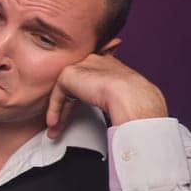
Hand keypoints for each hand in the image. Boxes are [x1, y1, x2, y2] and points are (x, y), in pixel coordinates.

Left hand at [46, 51, 167, 137]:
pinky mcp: (69, 74)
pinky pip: (58, 94)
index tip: (78, 113)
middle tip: (63, 124)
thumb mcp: (125, 96)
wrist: (132, 97)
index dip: (83, 97)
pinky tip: (55, 123)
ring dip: (60, 112)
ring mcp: (82, 66)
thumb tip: (111, 111)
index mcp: (110, 64)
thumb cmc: (136, 101)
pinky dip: (54, 110)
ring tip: (56, 128)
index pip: (90, 79)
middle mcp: (95, 61)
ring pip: (65, 91)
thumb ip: (113, 98)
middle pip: (75, 85)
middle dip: (68, 107)